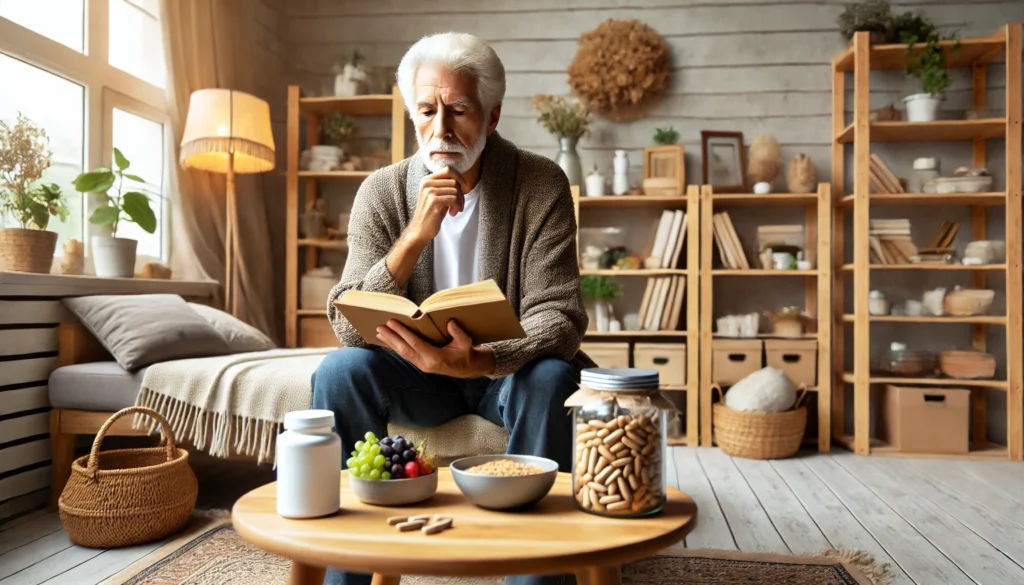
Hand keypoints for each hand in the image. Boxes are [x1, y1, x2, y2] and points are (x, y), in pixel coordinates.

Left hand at [376, 319, 494, 377]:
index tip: (392, 323)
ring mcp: (422, 366)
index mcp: (435, 357)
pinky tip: (389, 342)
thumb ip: (458, 333)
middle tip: (380, 327)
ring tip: (379, 333)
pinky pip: (406, 356)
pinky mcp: (421, 365)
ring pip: (403, 354)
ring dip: (391, 343)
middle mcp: (425, 363)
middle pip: (404, 349)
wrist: (468, 368)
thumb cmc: (466, 353)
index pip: (414, 343)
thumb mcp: (466, 342)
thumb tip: (450, 323)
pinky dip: (396, 347)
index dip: (402, 333)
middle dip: (391, 338)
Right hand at [406, 167, 469, 244]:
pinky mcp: (434, 201)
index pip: (448, 170)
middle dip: (461, 194)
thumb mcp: (436, 196)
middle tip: (459, 205)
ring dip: (460, 202)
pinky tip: (452, 213)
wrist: (420, 230)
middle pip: (454, 181)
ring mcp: (429, 192)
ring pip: (455, 190)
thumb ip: (445, 186)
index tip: (464, 189)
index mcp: (426, 180)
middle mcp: (426, 183)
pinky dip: (457, 206)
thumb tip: (462, 181)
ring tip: (455, 210)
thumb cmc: (431, 213)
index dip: (460, 178)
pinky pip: (454, 199)